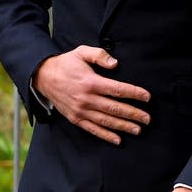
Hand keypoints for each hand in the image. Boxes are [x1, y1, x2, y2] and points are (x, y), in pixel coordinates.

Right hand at [33, 46, 150, 143]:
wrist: (43, 77)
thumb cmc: (66, 63)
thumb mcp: (82, 52)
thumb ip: (99, 55)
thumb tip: (115, 64)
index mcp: (91, 82)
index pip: (118, 89)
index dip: (134, 93)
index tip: (147, 97)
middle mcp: (87, 98)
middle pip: (115, 108)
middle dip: (133, 114)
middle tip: (148, 119)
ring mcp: (80, 110)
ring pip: (106, 121)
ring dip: (123, 126)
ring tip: (138, 129)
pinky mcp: (75, 118)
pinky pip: (93, 129)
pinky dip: (106, 135)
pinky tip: (118, 139)